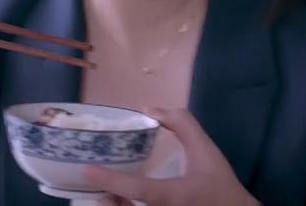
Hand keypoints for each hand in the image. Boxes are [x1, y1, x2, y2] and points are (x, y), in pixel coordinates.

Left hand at [84, 108, 259, 205]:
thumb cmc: (218, 183)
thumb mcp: (205, 149)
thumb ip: (182, 124)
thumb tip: (150, 109)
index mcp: (173, 195)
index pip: (138, 189)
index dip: (110, 180)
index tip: (87, 170)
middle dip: (104, 200)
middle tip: (92, 180)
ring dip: (111, 205)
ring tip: (103, 188)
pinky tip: (119, 197)